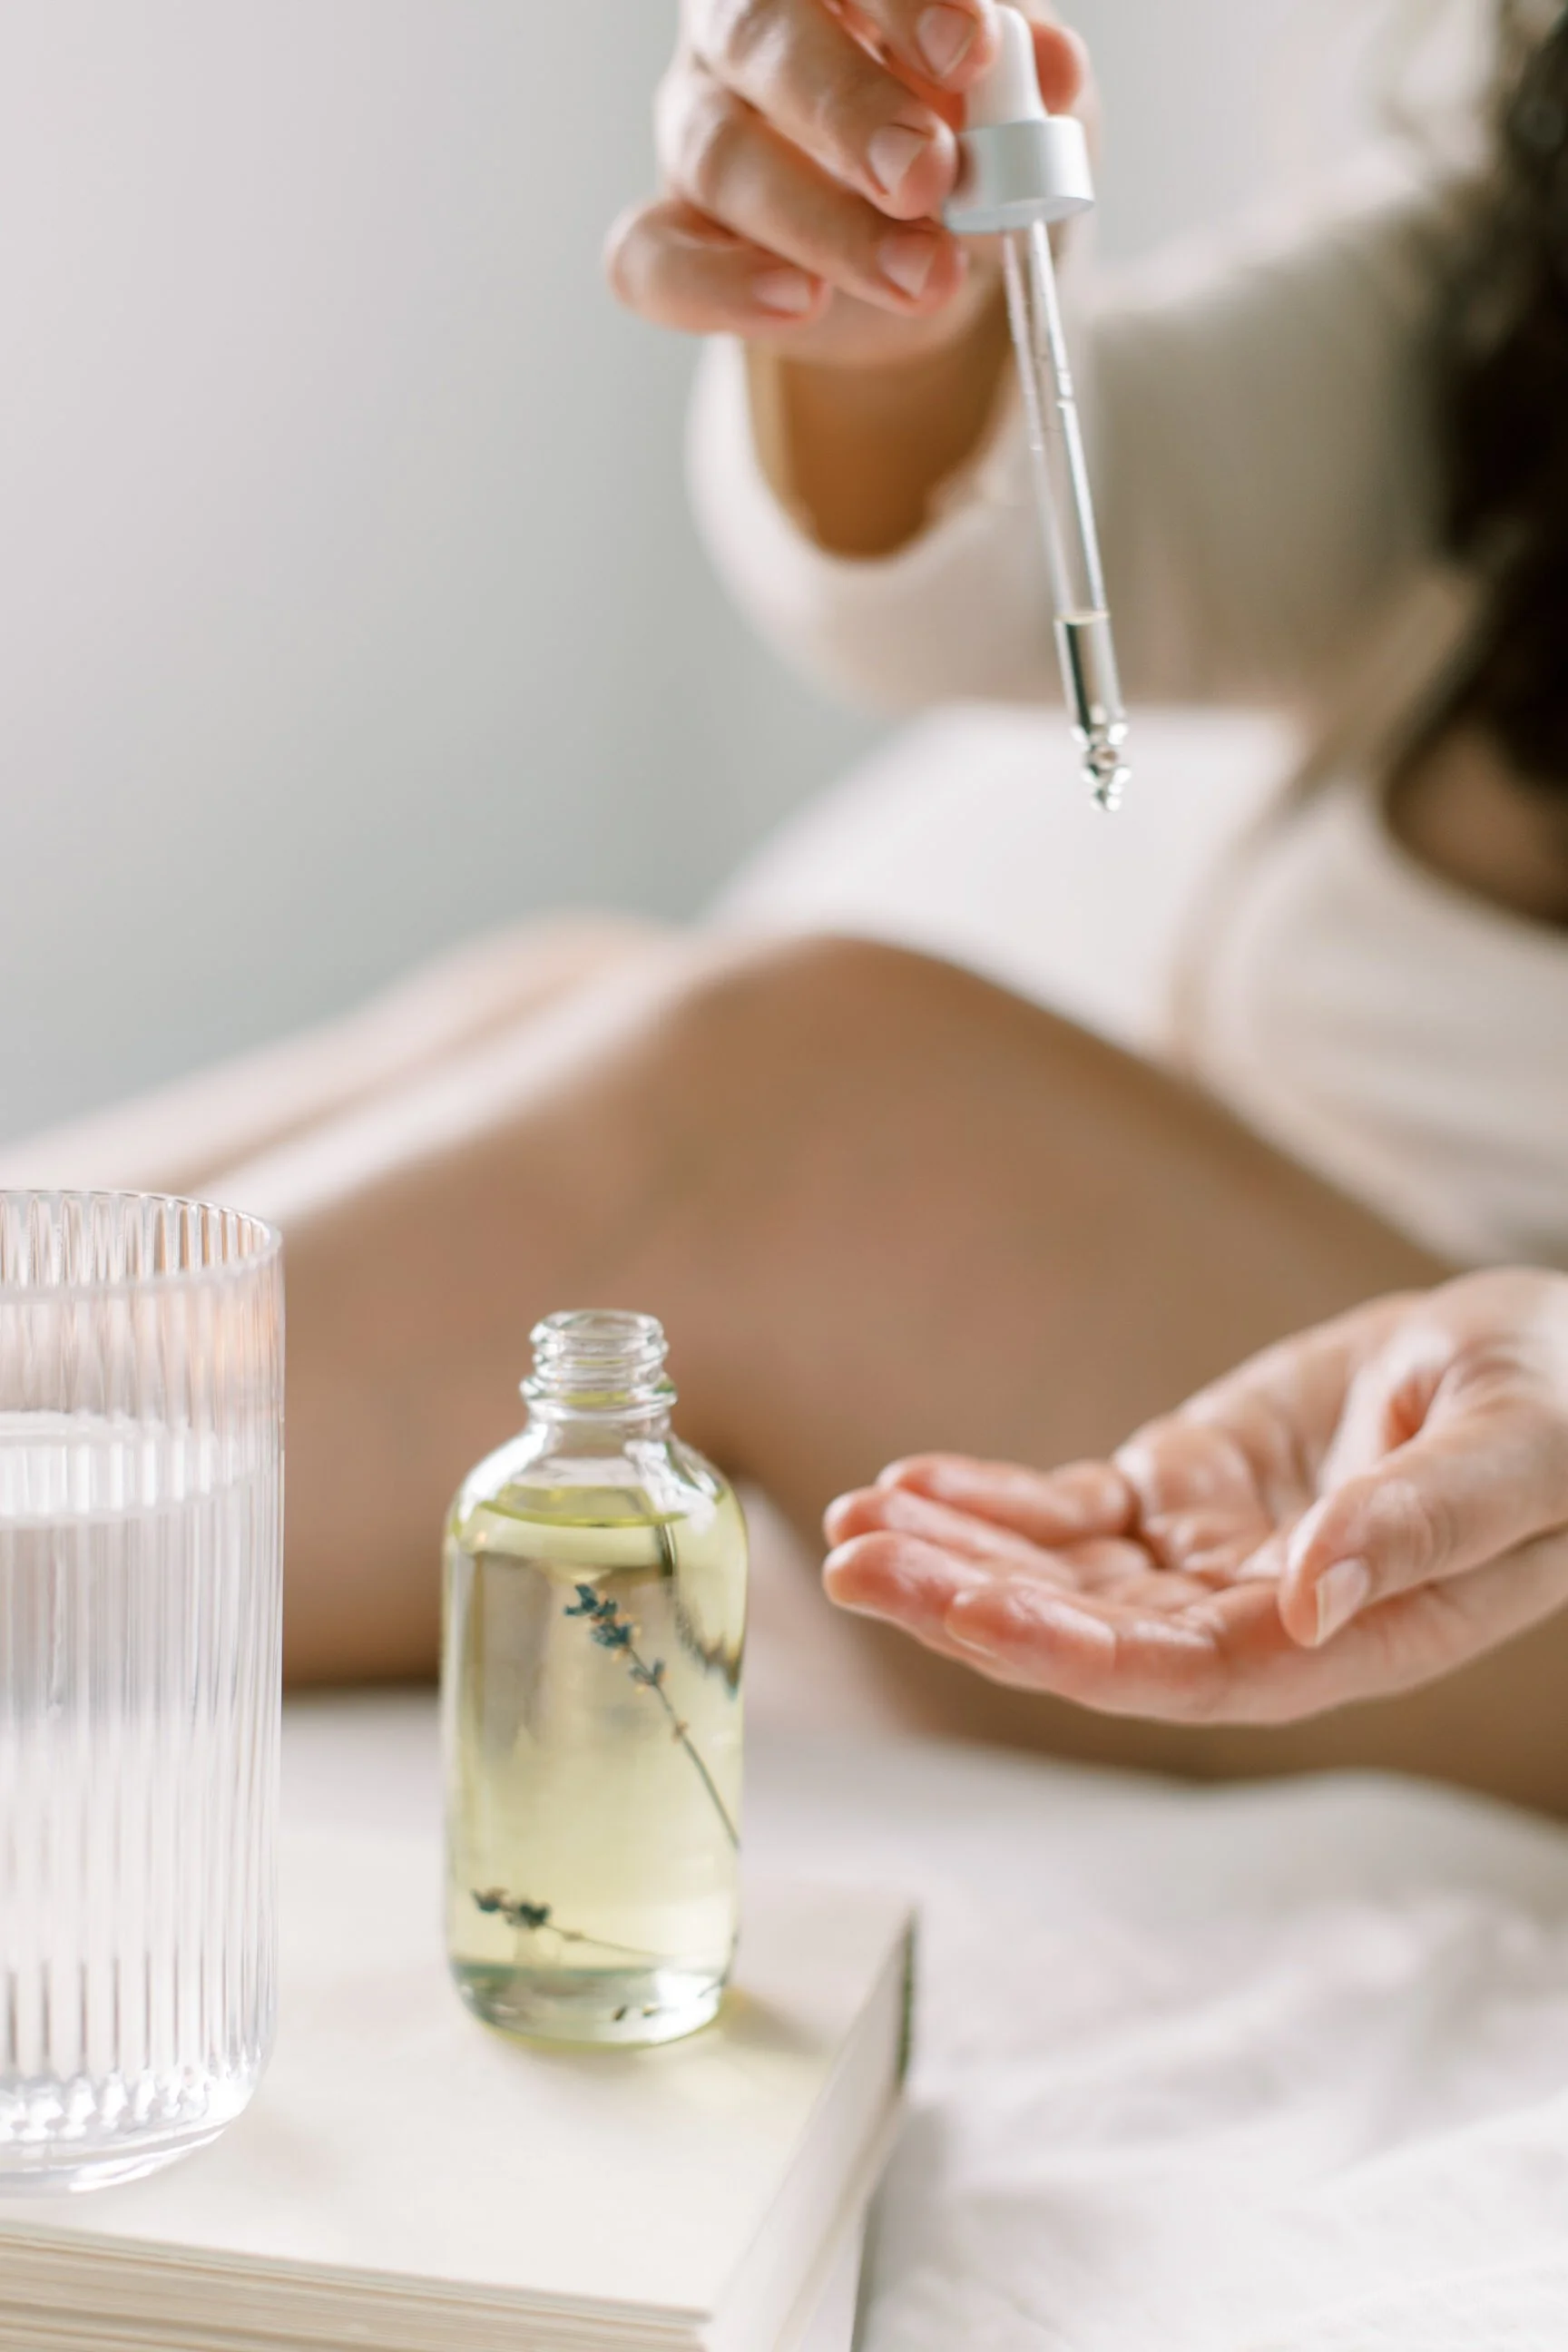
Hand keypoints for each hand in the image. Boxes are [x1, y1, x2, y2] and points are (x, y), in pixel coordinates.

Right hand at [606, 1, 1090, 370]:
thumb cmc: (968, 139)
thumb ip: (1025, 74)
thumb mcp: (1019, 99)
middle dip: (851, 111)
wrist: (932, 254)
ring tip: (924, 273)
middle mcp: (744, 33)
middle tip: (929, 175)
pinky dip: (722, 288)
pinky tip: (799, 304)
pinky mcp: (673, 238)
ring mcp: (696, 133)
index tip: (973, 53)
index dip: (905, 0)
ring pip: (723, 159)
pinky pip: (653, 262)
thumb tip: (1055, 68)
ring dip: (827, 226)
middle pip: (763, 40)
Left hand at [823, 1271, 1567, 1723]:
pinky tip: (910, 1484)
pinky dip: (989, 1499)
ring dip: (953, 1555)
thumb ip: (1421, 1525)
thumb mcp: (1518, 1460)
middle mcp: (1255, 1619)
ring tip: (849, 1525)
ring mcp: (1207, 1557)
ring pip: (1059, 1577)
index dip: (1069, 1651)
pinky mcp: (1182, 1491)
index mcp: (1343, 1641)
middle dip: (967, 1602)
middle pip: (1088, 1634)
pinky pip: (1069, 1511)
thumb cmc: (1561, 1420)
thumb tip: (1307, 1595)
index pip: (1182, 1673)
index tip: (965, 1611)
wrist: (1548, 1364)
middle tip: (854, 1561)